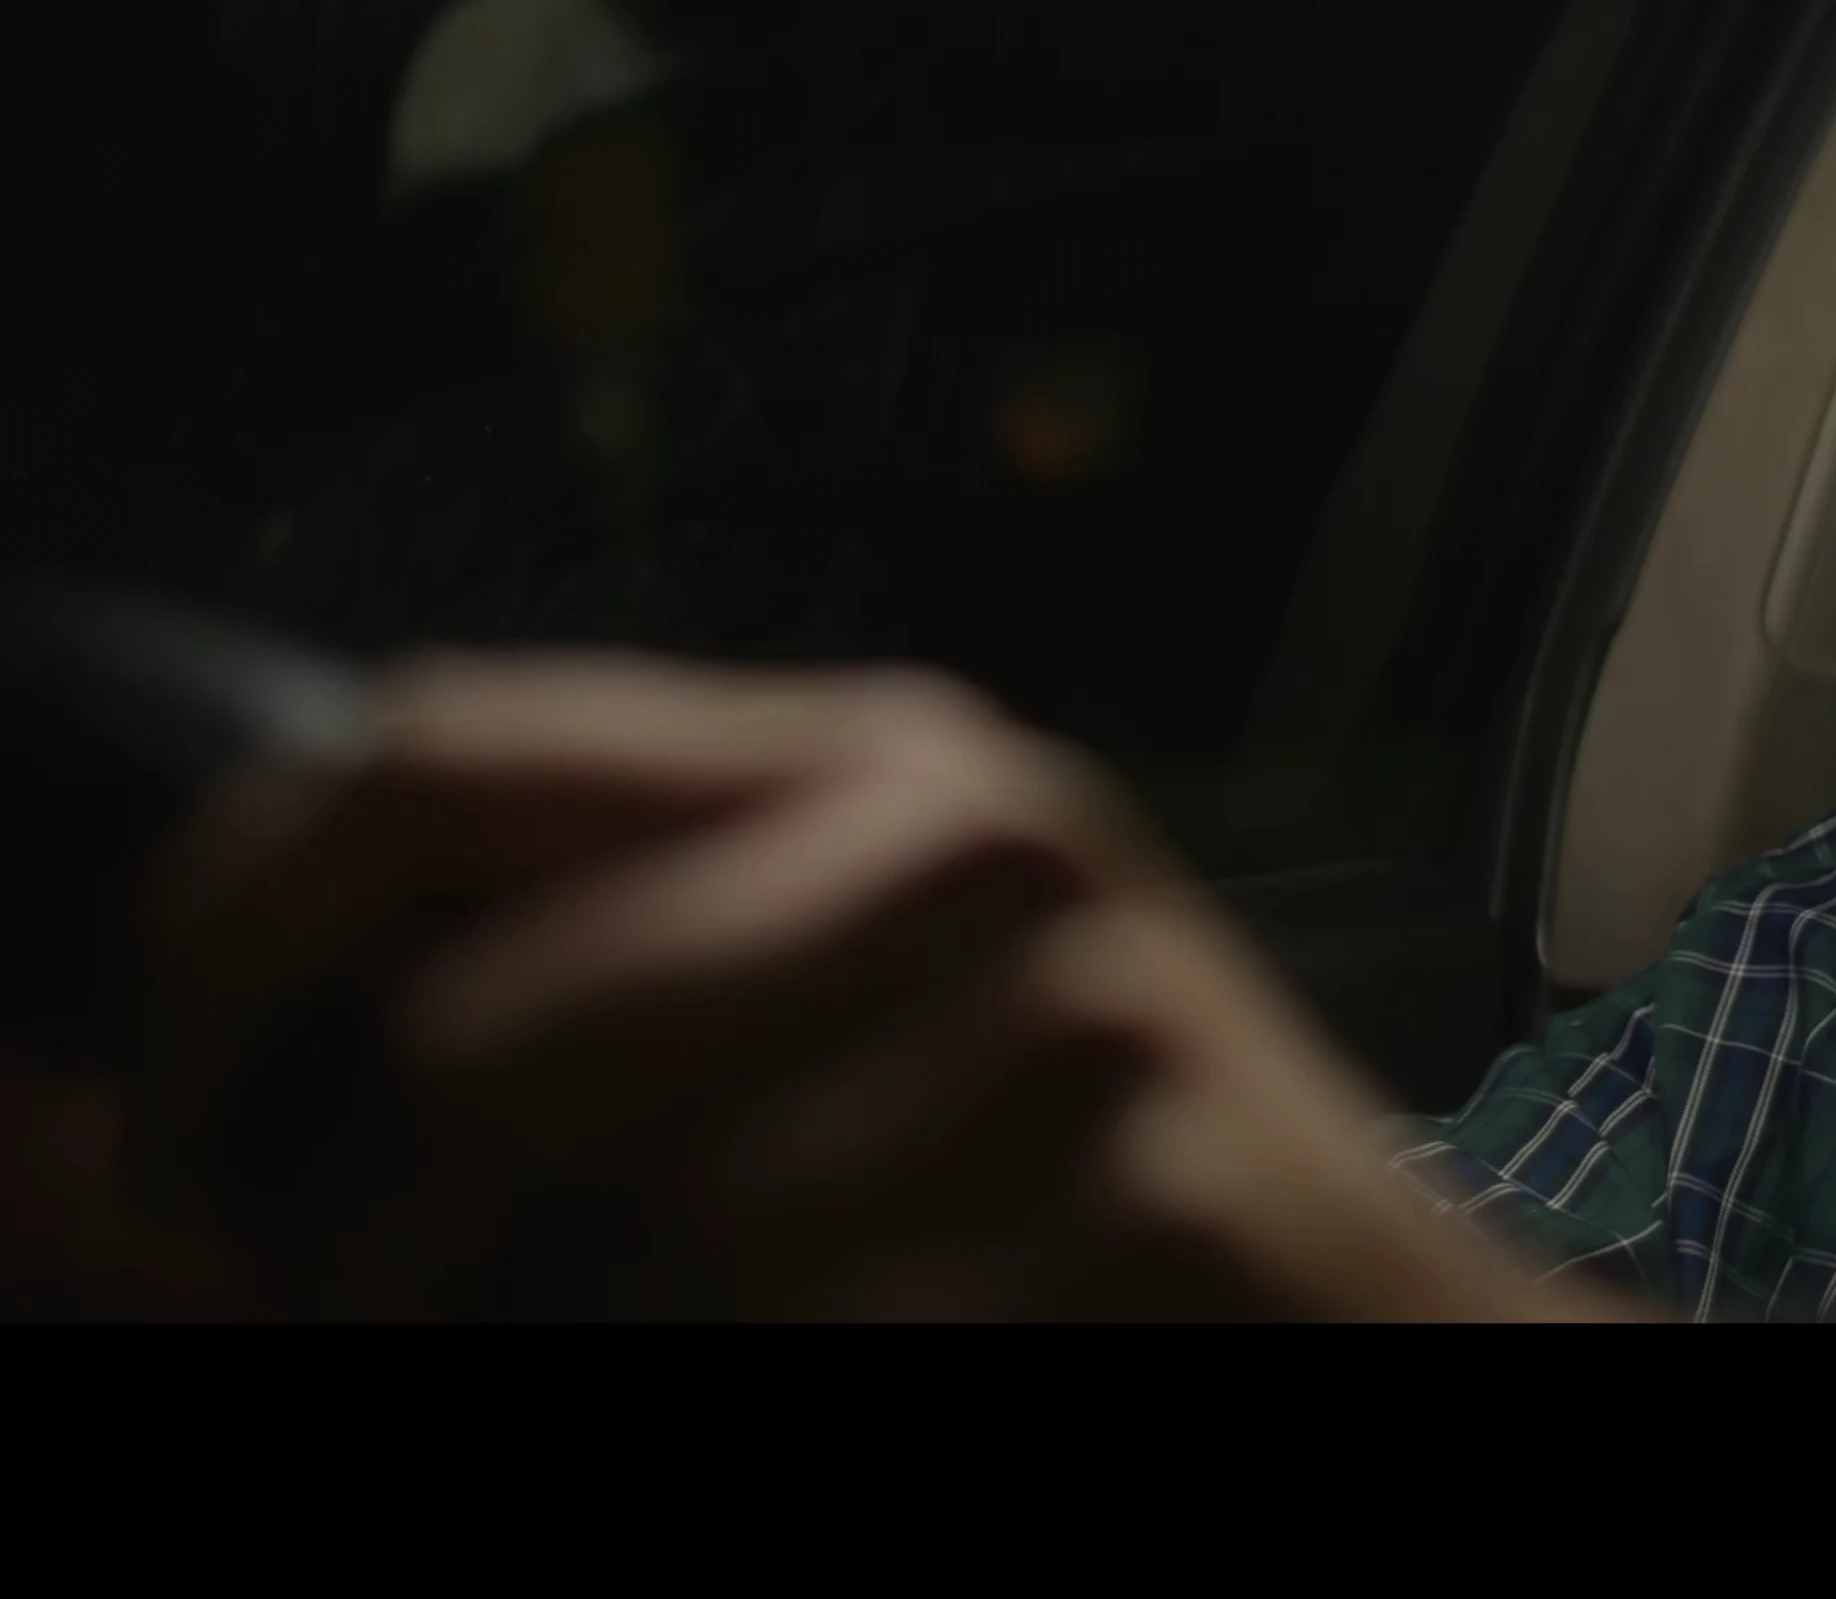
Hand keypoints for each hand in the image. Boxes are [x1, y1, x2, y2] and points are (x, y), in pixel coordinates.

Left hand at [122, 652, 1604, 1320]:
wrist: (1375, 1337)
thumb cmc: (1072, 1195)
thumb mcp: (857, 1012)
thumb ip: (614, 966)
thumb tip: (210, 1084)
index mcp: (869, 754)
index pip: (434, 748)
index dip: (227, 945)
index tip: (166, 1135)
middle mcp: (972, 835)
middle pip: (494, 1038)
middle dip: (353, 1249)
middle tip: (334, 1328)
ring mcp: (1077, 1009)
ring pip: (637, 1232)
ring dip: (552, 1348)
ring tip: (593, 1350)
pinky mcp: (1146, 1189)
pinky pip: (796, 1324)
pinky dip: (748, 1381)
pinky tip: (819, 1360)